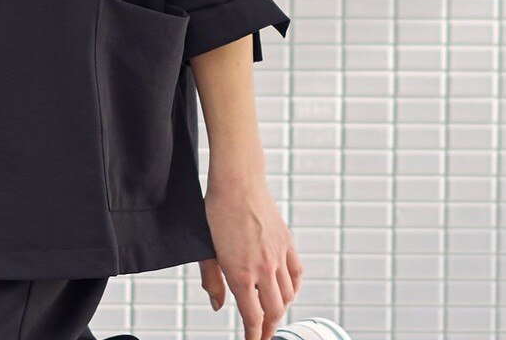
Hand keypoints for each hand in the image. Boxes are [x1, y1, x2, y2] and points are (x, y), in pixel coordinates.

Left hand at [199, 176, 303, 338]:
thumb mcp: (208, 248)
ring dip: (281, 310)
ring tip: (272, 315)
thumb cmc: (218, 209)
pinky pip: (297, 275)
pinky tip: (287, 291)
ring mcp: (279, 255)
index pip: (253, 317)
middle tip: (262, 334)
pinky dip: (294, 289)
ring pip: (288, 296)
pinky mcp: (287, 242)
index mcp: (241, 272)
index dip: (254, 336)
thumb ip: (212, 279)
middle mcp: (264, 268)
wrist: (238, 180)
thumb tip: (218, 306)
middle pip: (274, 312)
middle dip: (268, 329)